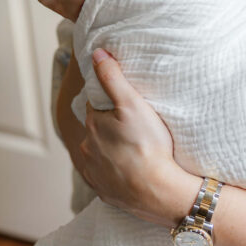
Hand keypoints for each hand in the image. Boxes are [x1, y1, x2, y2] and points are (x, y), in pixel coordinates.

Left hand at [80, 49, 197, 225]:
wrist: (158, 191)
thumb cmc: (148, 146)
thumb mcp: (133, 104)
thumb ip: (113, 78)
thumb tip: (96, 54)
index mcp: (93, 125)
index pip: (96, 105)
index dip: (111, 102)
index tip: (126, 105)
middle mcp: (87, 149)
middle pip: (97, 130)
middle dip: (110, 126)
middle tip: (135, 127)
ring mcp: (95, 172)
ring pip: (99, 154)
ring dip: (111, 149)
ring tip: (134, 149)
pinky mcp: (104, 191)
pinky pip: (105, 177)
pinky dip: (113, 172)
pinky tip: (128, 171)